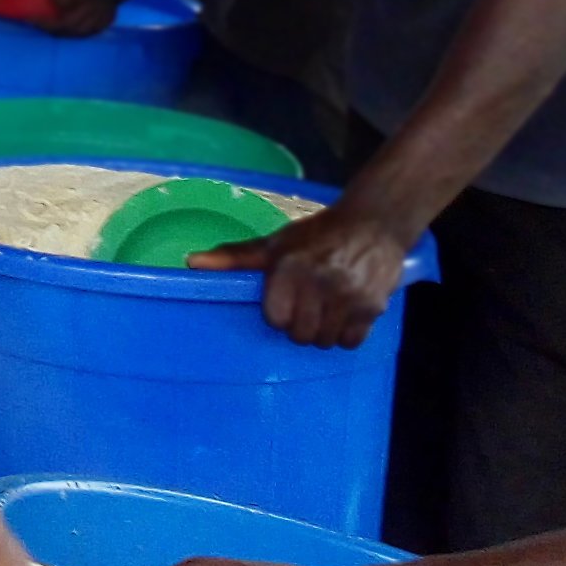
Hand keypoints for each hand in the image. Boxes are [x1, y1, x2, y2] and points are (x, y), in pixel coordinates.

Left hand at [191, 198, 417, 348]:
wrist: (374, 223)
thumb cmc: (318, 236)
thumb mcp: (274, 243)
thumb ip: (234, 257)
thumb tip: (191, 262)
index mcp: (288, 267)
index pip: (275, 319)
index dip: (279, 315)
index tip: (286, 302)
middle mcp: (318, 283)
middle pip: (300, 335)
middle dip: (301, 327)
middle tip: (307, 308)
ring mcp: (348, 296)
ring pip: (325, 342)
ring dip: (323, 332)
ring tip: (326, 310)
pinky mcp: (373, 307)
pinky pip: (351, 341)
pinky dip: (347, 335)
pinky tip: (345, 315)